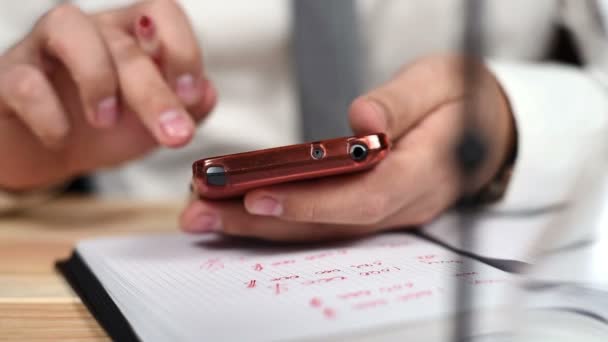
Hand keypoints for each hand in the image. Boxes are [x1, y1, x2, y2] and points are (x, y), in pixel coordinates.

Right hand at [0, 0, 215, 190]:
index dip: (182, 47)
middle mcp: (90, 32)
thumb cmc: (101, 127)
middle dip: (155, 93)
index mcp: (130, 36)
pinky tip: (62, 138)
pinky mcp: (8, 77)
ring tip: (105, 121)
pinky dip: (47, 112)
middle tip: (175, 135)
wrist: (43, 151)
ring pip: (69, 27)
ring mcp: (44, 48)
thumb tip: (207, 93)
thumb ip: (185, 107)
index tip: (191, 95)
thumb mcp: (150, 121)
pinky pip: (23, 78)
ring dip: (97, 78)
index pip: (162, 11)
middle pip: (125, 42)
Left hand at [180, 55, 514, 240]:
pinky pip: (323, 221)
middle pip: (328, 224)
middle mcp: (403, 203)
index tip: (257, 195)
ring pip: (321, 229)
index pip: (363, 198)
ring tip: (205, 216)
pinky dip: (279, 218)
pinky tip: (238, 211)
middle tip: (203, 215)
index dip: (310, 202)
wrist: (485, 128)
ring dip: (260, 226)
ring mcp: (387, 211)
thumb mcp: (441, 82)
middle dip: (263, 223)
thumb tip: (362, 121)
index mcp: (424, 171)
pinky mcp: (371, 208)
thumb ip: (403, 102)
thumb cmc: (463, 100)